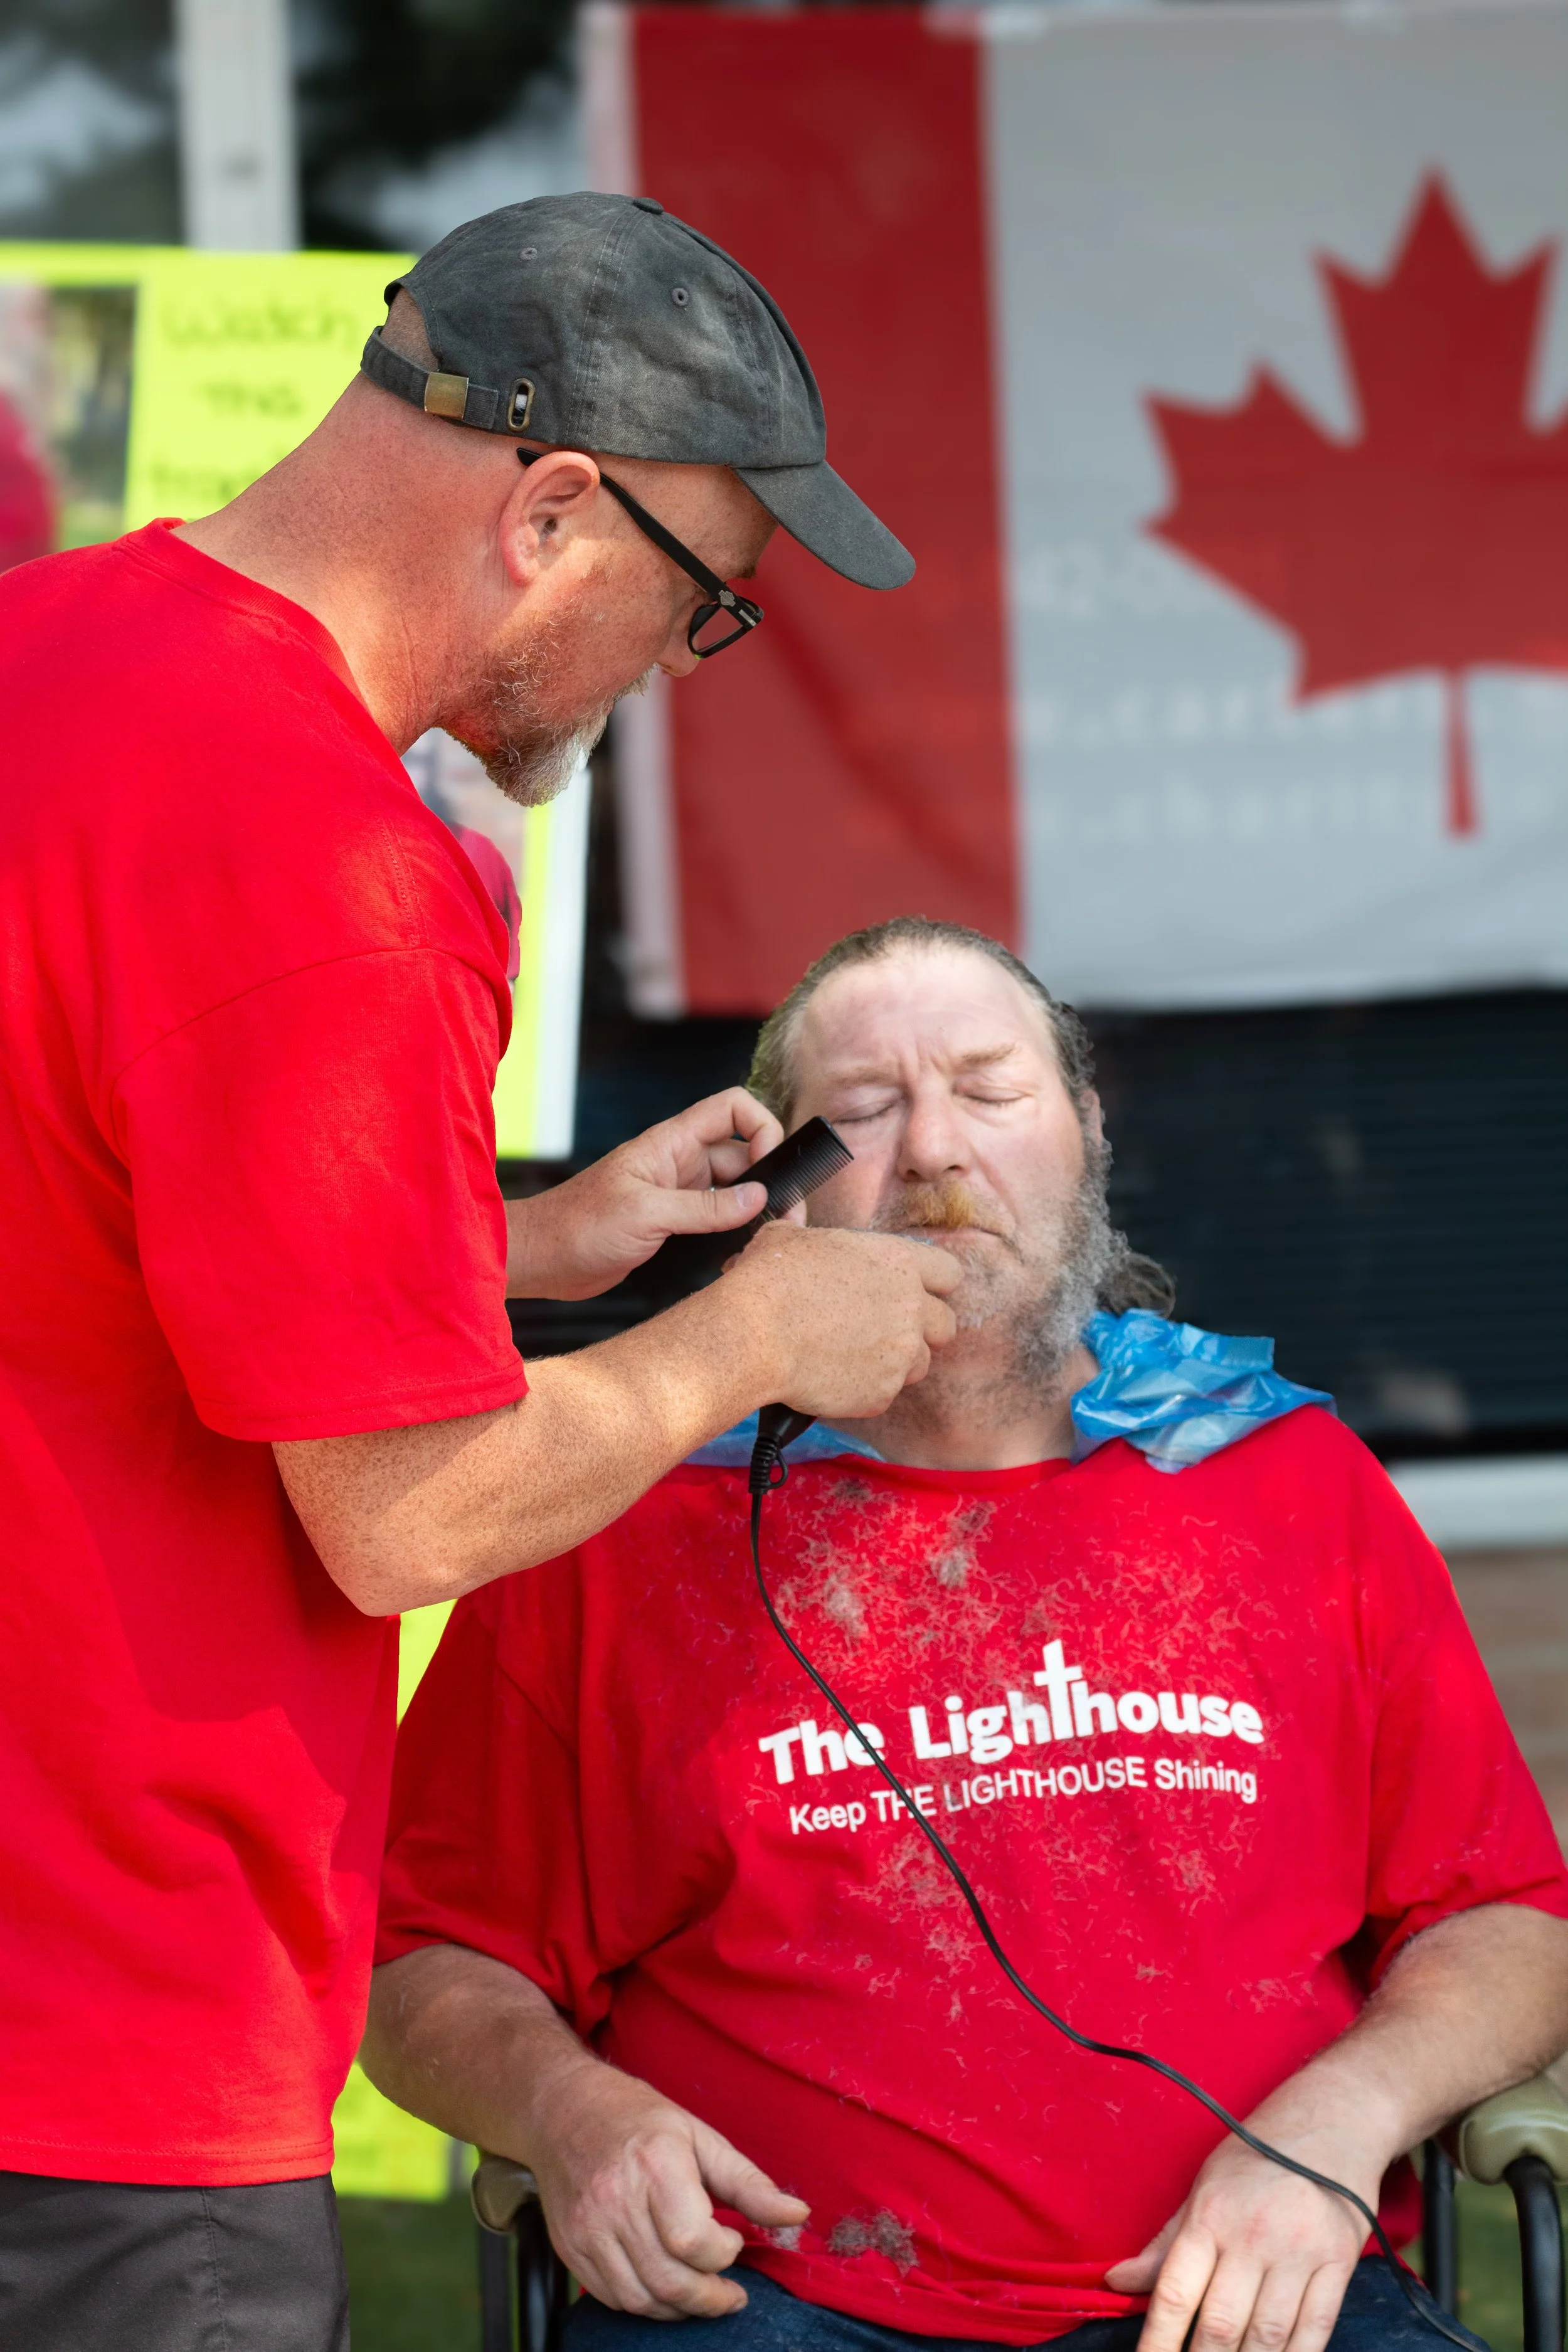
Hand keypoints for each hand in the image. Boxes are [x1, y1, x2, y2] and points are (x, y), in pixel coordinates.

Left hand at [507, 1091, 782, 1300]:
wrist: (542, 1259)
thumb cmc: (578, 1226)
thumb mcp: (645, 1215)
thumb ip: (705, 1208)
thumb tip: (759, 1198)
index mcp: (671, 1143)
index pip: (733, 1108)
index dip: (761, 1128)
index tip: (771, 1167)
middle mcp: (680, 1162)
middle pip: (744, 1153)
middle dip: (771, 1180)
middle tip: (787, 1219)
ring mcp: (679, 1192)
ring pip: (736, 1189)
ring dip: (757, 1210)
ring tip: (770, 1239)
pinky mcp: (674, 1223)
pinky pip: (718, 1218)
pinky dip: (735, 1232)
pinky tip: (739, 1254)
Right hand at [528, 2059, 807, 2318]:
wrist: (563, 2109)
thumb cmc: (638, 2119)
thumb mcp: (700, 2135)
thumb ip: (748, 2182)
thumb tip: (797, 2215)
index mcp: (655, 2165)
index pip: (694, 2241)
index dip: (723, 2254)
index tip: (734, 2242)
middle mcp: (615, 2201)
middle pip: (669, 2280)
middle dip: (710, 2299)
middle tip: (732, 2296)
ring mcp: (588, 2228)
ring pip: (641, 2299)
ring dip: (680, 2309)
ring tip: (702, 2296)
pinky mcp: (570, 2247)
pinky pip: (613, 2297)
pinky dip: (645, 2304)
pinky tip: (664, 2289)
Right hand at [724, 1223, 960, 1420]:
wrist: (753, 1335)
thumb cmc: (768, 1281)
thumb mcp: (788, 1237)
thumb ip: (806, 1229)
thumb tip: (793, 1218)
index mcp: (898, 1262)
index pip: (949, 1273)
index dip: (933, 1284)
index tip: (914, 1292)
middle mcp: (910, 1307)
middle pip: (945, 1325)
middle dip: (921, 1330)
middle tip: (886, 1330)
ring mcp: (900, 1354)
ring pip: (920, 1365)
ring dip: (895, 1362)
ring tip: (855, 1356)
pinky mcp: (881, 1393)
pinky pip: (885, 1394)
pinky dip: (865, 1389)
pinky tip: (834, 1377)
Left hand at [1105, 2127, 1377, 2351]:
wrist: (1331, 2123)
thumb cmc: (1256, 2159)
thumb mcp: (1203, 2189)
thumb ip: (1165, 2244)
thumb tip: (1116, 2281)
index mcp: (1210, 2215)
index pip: (1173, 2293)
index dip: (1156, 2342)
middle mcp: (1252, 2236)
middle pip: (1219, 2325)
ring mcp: (1299, 2252)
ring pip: (1267, 2337)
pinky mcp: (1339, 2264)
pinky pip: (1315, 2331)